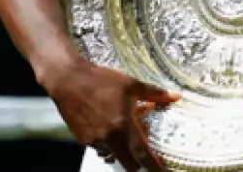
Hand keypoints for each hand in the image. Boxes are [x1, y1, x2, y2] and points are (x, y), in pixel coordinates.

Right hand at [44, 57, 179, 171]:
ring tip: (120, 131)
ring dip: (120, 150)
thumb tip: (175, 96)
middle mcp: (109, 139)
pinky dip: (106, 142)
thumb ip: (154, 94)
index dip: (155, 167)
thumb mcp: (130, 84)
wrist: (67, 78)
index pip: (143, 156)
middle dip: (138, 162)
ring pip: (113, 156)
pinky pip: (99, 147)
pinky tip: (105, 125)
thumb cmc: (99, 80)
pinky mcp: (82, 139)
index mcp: (123, 126)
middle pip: (129, 165)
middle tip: (142, 150)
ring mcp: (94, 141)